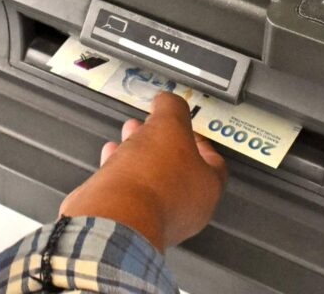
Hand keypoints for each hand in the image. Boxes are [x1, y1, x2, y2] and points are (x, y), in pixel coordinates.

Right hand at [59, 92, 227, 250]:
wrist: (113, 215)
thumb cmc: (149, 179)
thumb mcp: (168, 125)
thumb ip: (171, 108)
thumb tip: (168, 101)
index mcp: (207, 188)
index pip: (213, 158)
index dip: (196, 135)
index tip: (184, 123)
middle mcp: (187, 208)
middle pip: (179, 167)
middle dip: (163, 140)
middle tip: (154, 124)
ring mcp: (158, 218)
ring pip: (153, 178)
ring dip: (141, 152)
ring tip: (131, 132)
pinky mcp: (131, 221)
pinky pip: (130, 190)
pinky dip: (122, 170)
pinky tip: (111, 154)